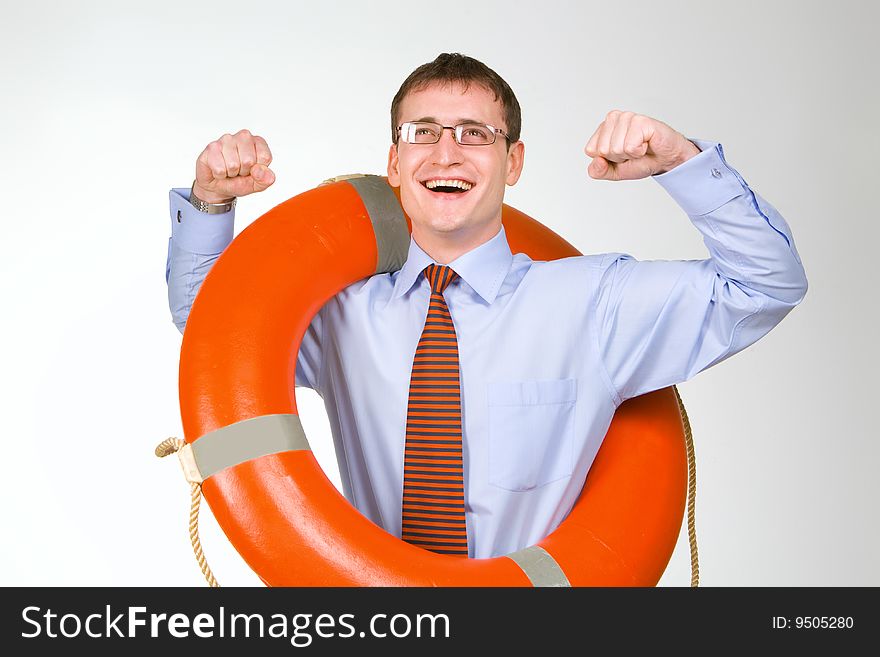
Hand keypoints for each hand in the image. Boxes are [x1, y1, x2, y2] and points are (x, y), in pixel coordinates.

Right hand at [193, 129, 274, 201]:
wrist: (218, 186)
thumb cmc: (239, 180)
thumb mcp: (258, 184)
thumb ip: (265, 179)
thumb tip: (260, 170)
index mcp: (258, 142)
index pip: (265, 157)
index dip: (257, 170)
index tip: (252, 170)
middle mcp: (244, 137)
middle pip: (249, 160)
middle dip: (243, 171)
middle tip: (239, 171)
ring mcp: (227, 139)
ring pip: (233, 164)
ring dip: (231, 173)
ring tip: (229, 170)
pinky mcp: (212, 146)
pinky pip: (219, 168)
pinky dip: (219, 174)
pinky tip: (219, 169)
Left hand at [584, 111, 699, 180]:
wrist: (666, 160)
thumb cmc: (641, 160)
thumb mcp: (614, 171)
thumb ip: (598, 171)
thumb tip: (597, 161)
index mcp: (603, 128)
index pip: (591, 150)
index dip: (607, 160)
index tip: (621, 156)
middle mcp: (613, 118)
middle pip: (603, 150)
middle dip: (618, 158)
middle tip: (632, 152)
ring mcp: (627, 117)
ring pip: (616, 148)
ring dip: (630, 154)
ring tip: (640, 147)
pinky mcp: (640, 121)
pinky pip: (630, 146)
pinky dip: (639, 151)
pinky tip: (646, 144)